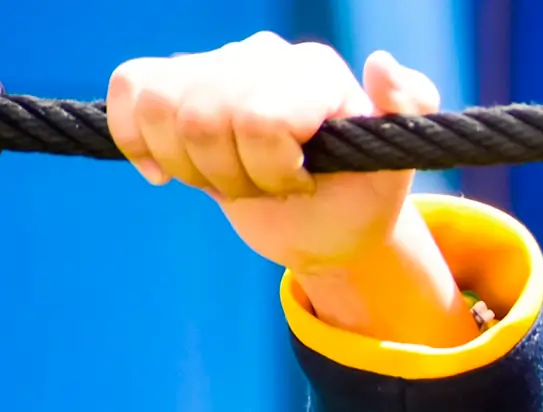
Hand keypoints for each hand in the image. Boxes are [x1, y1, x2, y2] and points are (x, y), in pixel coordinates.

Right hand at [107, 33, 438, 276]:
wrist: (323, 223)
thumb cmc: (359, 198)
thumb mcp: (394, 169)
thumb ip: (409, 111)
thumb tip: (381, 63)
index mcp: (317, 72)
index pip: (260, 120)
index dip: (271, 170)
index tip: (303, 184)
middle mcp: (264, 55)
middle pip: (205, 120)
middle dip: (234, 177)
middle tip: (267, 188)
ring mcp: (216, 65)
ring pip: (161, 108)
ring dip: (191, 166)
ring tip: (231, 179)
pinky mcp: (176, 82)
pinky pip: (131, 88)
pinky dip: (138, 138)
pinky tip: (167, 171)